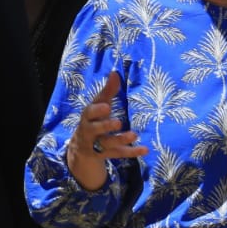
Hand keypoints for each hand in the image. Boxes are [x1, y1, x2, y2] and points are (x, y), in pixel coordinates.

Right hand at [65, 72, 147, 189]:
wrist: (82, 146)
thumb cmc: (93, 118)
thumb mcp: (98, 104)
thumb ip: (107, 91)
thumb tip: (115, 73)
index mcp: (87, 117)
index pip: (89, 113)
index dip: (97, 111)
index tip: (107, 106)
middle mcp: (90, 132)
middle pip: (96, 130)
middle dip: (106, 126)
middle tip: (118, 123)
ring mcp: (97, 145)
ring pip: (108, 144)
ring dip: (121, 140)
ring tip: (134, 135)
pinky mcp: (107, 154)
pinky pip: (119, 154)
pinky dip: (132, 152)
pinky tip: (145, 149)